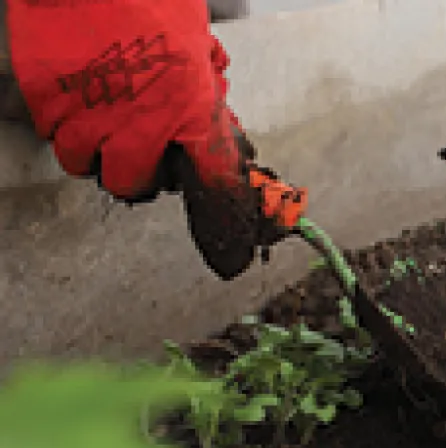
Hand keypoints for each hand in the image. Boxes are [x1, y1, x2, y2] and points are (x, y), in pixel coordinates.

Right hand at [7, 0, 305, 278]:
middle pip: (133, 186)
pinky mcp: (45, 98)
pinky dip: (62, 123)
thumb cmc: (154, 0)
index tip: (230, 254)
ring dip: (95, 150)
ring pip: (84, 165)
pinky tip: (77, 93)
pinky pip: (52, 133)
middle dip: (139, 175)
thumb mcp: (199, 49)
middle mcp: (140, 118)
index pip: (212, 180)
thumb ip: (205, 97)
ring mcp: (86, 111)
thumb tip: (214, 135)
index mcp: (190, 105)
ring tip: (105, 114)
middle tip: (141, 149)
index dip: (223, 218)